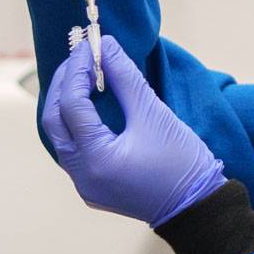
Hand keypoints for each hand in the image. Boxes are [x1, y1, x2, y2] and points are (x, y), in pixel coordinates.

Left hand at [43, 35, 226, 226]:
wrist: (198, 208)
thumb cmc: (182, 163)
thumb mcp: (154, 114)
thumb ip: (125, 77)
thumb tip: (105, 45)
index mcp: (96, 159)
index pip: (72, 105)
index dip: (78, 70)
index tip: (89, 47)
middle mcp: (82, 176)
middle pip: (55, 122)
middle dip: (64, 85)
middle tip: (80, 59)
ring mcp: (85, 185)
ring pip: (61, 137)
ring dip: (67, 105)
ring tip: (84, 78)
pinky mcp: (94, 188)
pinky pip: (74, 151)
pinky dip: (78, 125)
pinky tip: (91, 108)